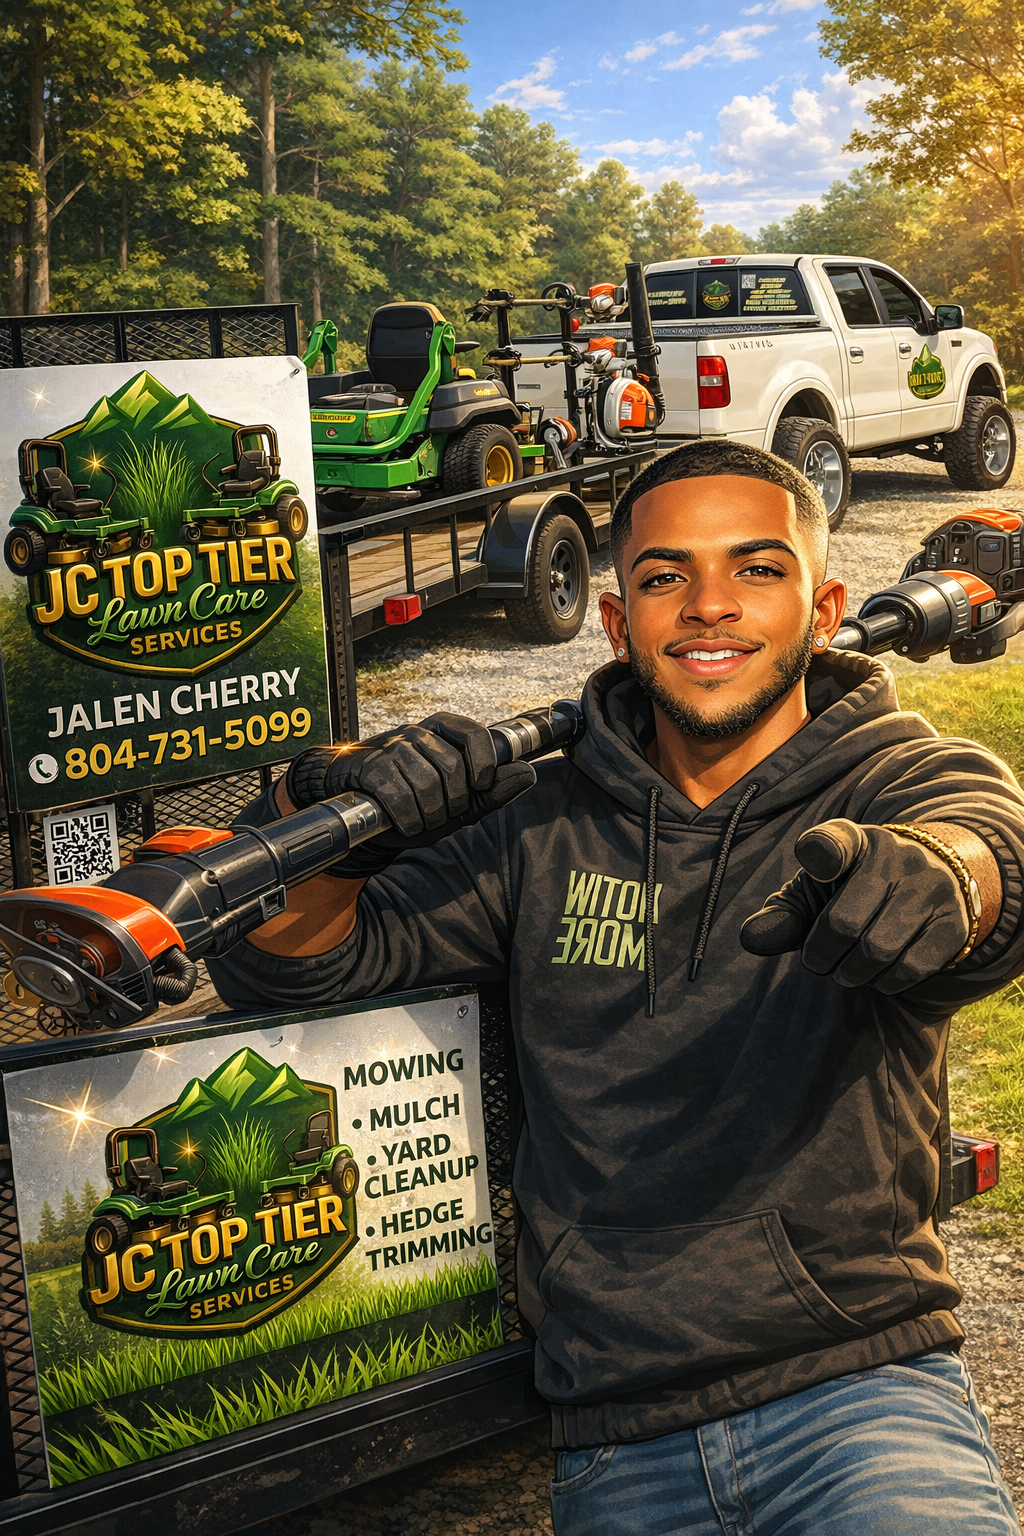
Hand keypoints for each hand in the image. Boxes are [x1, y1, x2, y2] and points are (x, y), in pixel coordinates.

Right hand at [284, 713, 535, 874]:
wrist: (356, 804)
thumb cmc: (411, 801)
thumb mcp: (456, 801)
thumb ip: (492, 791)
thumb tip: (528, 773)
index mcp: (442, 731)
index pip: (474, 734)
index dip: (483, 762)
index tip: (480, 784)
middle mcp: (417, 733)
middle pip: (452, 767)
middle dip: (454, 803)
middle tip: (443, 815)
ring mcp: (393, 748)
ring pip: (427, 784)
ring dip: (430, 815)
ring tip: (424, 822)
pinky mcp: (371, 767)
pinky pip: (401, 797)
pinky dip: (410, 821)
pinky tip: (406, 825)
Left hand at [740, 819, 970, 992]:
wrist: (928, 883)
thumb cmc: (851, 892)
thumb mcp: (814, 893)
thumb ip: (781, 915)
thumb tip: (750, 939)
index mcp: (852, 840)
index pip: (834, 842)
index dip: (824, 853)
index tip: (820, 866)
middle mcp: (895, 856)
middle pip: (844, 924)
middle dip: (821, 955)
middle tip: (818, 962)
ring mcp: (930, 887)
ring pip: (878, 950)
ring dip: (851, 974)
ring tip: (845, 971)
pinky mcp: (953, 922)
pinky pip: (911, 968)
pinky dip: (886, 982)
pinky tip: (878, 975)